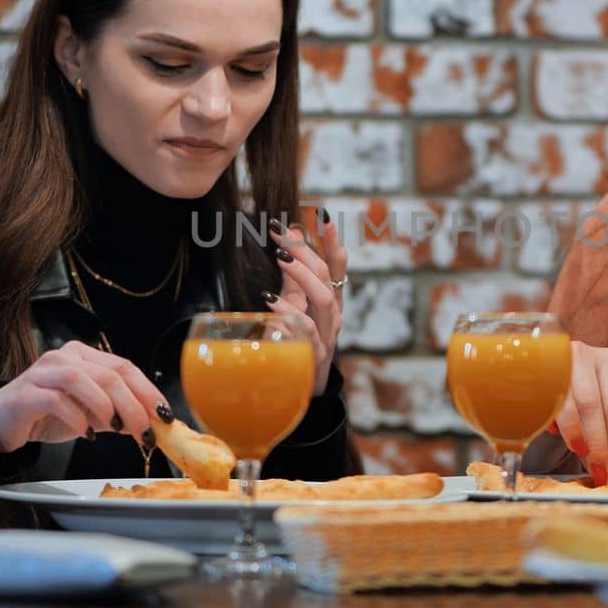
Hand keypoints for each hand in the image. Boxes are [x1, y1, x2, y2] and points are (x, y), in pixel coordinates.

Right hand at [0, 341, 168, 453]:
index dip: (148, 391)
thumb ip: (118, 415)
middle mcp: (66, 357)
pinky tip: (86, 434)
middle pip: (109, 374)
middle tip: (146, 432)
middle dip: (134, 405)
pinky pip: (56, 400)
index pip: (125, 368)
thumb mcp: (91, 414)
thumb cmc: (49, 415)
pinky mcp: (27, 392)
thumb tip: (153, 425)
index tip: (165, 416)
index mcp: (85, 356)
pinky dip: (76, 417)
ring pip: (83, 380)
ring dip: (106, 407)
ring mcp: (44, 371)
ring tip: (118, 429)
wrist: (4, 423)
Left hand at [265, 211, 347, 395]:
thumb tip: (288, 241)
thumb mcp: (297, 308)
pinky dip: (289, 314)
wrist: (304, 392)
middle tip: (280, 235)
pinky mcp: (314, 356)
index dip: (331, 241)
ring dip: (302, 276)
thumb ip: (292, 279)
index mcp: (331, 303)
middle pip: (327, 277)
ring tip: (280, 258)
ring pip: (323, 299)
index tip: (323, 214)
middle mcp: (334, 317)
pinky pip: (306, 331)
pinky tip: (271, 301)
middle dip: (305, 252)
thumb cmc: (300, 346)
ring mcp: (327, 337)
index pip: (337, 267)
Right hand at [549, 341, 607, 485]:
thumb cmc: (575, 382)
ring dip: (576, 435)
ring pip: (569, 404)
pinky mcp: (534, 367)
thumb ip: (604, 424)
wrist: (538, 355)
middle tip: (599, 471)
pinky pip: (544, 399)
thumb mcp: (597, 394)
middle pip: (594, 407)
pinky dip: (551, 420)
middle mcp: (585, 356)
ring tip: (581, 454)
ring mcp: (558, 359)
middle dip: (598, 445)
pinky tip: (555, 433)